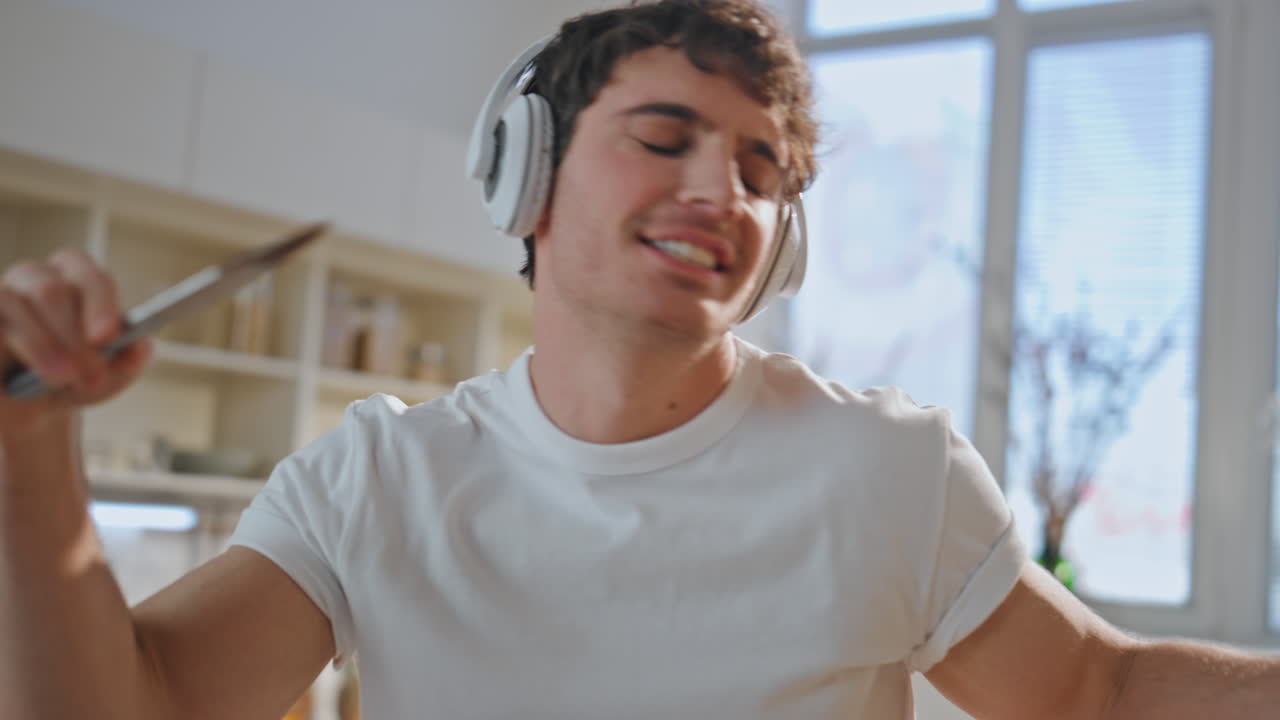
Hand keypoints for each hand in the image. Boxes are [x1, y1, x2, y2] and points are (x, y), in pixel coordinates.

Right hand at [0, 248, 151, 437]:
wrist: (28, 411)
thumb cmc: (72, 382)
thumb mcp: (106, 379)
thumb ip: (129, 362)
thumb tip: (141, 347)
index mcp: (74, 280)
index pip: (87, 273)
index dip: (99, 302)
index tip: (107, 337)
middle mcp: (33, 279)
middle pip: (51, 291)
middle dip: (73, 337)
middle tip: (89, 375)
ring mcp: (1, 296)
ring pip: (14, 303)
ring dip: (42, 346)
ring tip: (60, 380)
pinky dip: (15, 347)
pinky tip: (20, 376)